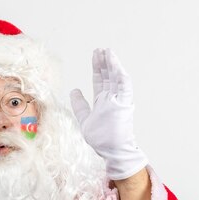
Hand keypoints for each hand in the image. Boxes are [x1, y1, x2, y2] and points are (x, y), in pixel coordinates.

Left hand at [70, 48, 147, 179]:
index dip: (97, 68)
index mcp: (103, 101)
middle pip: (107, 76)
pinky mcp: (124, 103)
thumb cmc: (101, 138)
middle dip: (103, 63)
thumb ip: (79, 105)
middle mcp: (112, 98)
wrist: (111, 150)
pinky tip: (114, 62)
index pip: (100, 81)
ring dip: (112, 64)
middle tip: (99, 49)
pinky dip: (119, 73)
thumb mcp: (84, 118)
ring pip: (116, 77)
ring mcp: (119, 100)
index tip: (94, 56)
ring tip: (107, 51)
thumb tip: (74, 90)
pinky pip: (124, 85)